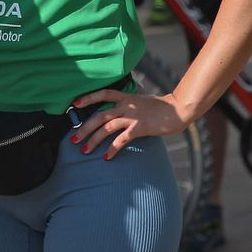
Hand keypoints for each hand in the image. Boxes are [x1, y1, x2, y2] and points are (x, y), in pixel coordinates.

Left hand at [68, 89, 188, 159]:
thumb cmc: (161, 106)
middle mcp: (126, 105)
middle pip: (99, 115)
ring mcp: (132, 116)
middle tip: (73, 139)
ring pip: (107, 128)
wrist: (178, 110)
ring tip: (84, 150)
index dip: (88, 98)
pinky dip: (112, 149)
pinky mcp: (140, 128)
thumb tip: (121, 100)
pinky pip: (121, 139)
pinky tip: (106, 157)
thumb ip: (130, 99)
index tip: (74, 104)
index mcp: (126, 96)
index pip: (103, 93)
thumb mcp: (143, 98)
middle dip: (84, 128)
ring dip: (94, 140)